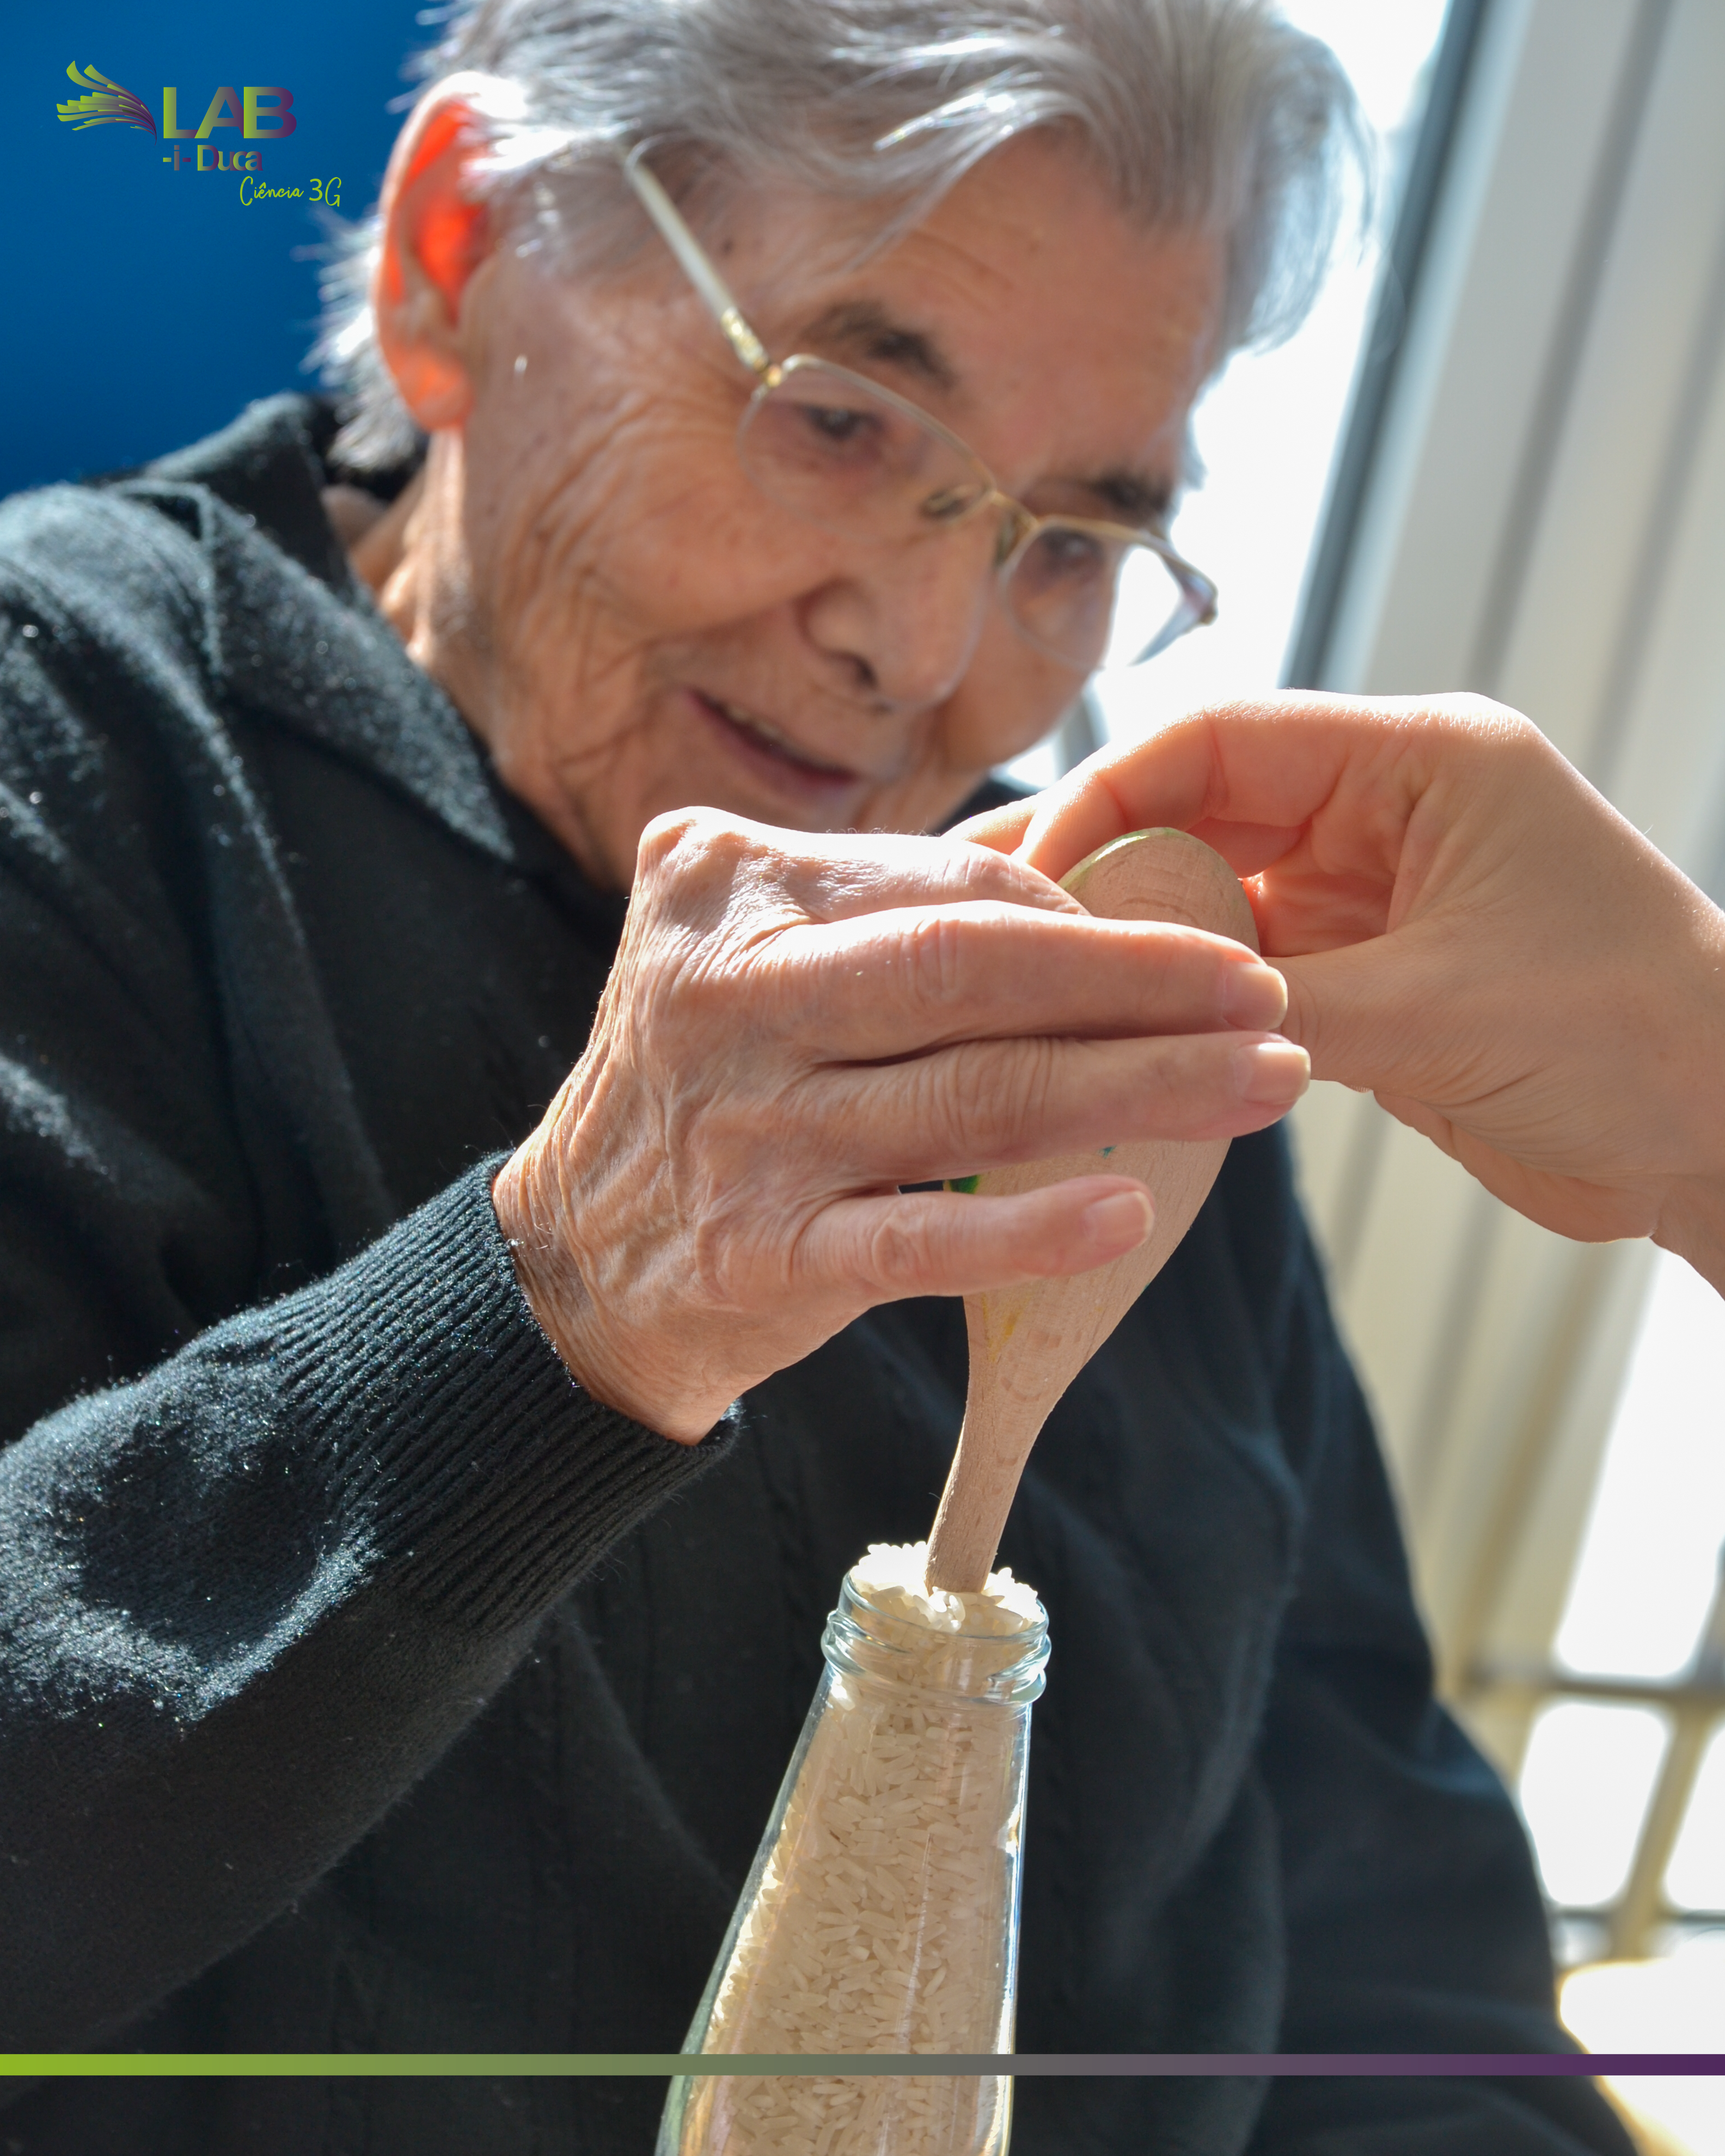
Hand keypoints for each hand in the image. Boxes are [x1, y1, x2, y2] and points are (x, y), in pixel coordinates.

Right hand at [492, 808, 1304, 1437]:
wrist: (572, 1262)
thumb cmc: (704, 1087)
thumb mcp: (750, 956)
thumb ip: (876, 910)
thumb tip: (1080, 901)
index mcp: (724, 889)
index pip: (945, 886)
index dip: (1088, 914)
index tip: (1193, 937)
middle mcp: (724, 994)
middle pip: (970, 969)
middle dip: (1140, 978)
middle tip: (1265, 990)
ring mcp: (741, 1128)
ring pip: (971, 1095)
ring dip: (1137, 1088)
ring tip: (1262, 1081)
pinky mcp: (759, 1255)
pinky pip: (919, 1236)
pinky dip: (1030, 1226)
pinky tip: (1131, 1212)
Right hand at [956, 694, 1724, 1287]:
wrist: (1723, 1138)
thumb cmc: (1632, 1038)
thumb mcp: (1434, 1011)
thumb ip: (1274, 1005)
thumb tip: (1132, 1013)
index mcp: (1419, 761)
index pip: (1218, 742)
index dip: (1108, 797)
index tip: (1029, 871)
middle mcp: (1385, 815)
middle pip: (1201, 816)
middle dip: (1101, 870)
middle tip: (995, 926)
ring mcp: (1374, 900)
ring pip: (1214, 906)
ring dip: (1137, 947)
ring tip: (1034, 990)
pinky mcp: (1370, 982)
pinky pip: (1246, 980)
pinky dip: (1184, 1008)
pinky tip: (1114, 1038)